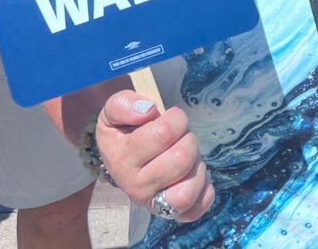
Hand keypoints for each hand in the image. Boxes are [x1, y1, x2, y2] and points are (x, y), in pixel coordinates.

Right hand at [96, 91, 214, 222]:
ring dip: (196, 166)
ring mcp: (153, 203)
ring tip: (187, 157)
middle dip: (188, 140)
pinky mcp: (171, 213)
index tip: (169, 119)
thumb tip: (147, 111)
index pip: (164, 133)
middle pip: (181, 159)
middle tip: (180, 138)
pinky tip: (195, 174)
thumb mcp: (114, 113)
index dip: (176, 119)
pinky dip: (203, 189)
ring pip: (187, 190)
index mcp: (121, 160)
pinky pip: (195, 210)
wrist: (124, 159)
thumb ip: (123, 104)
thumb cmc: (125, 132)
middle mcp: (134, 187)